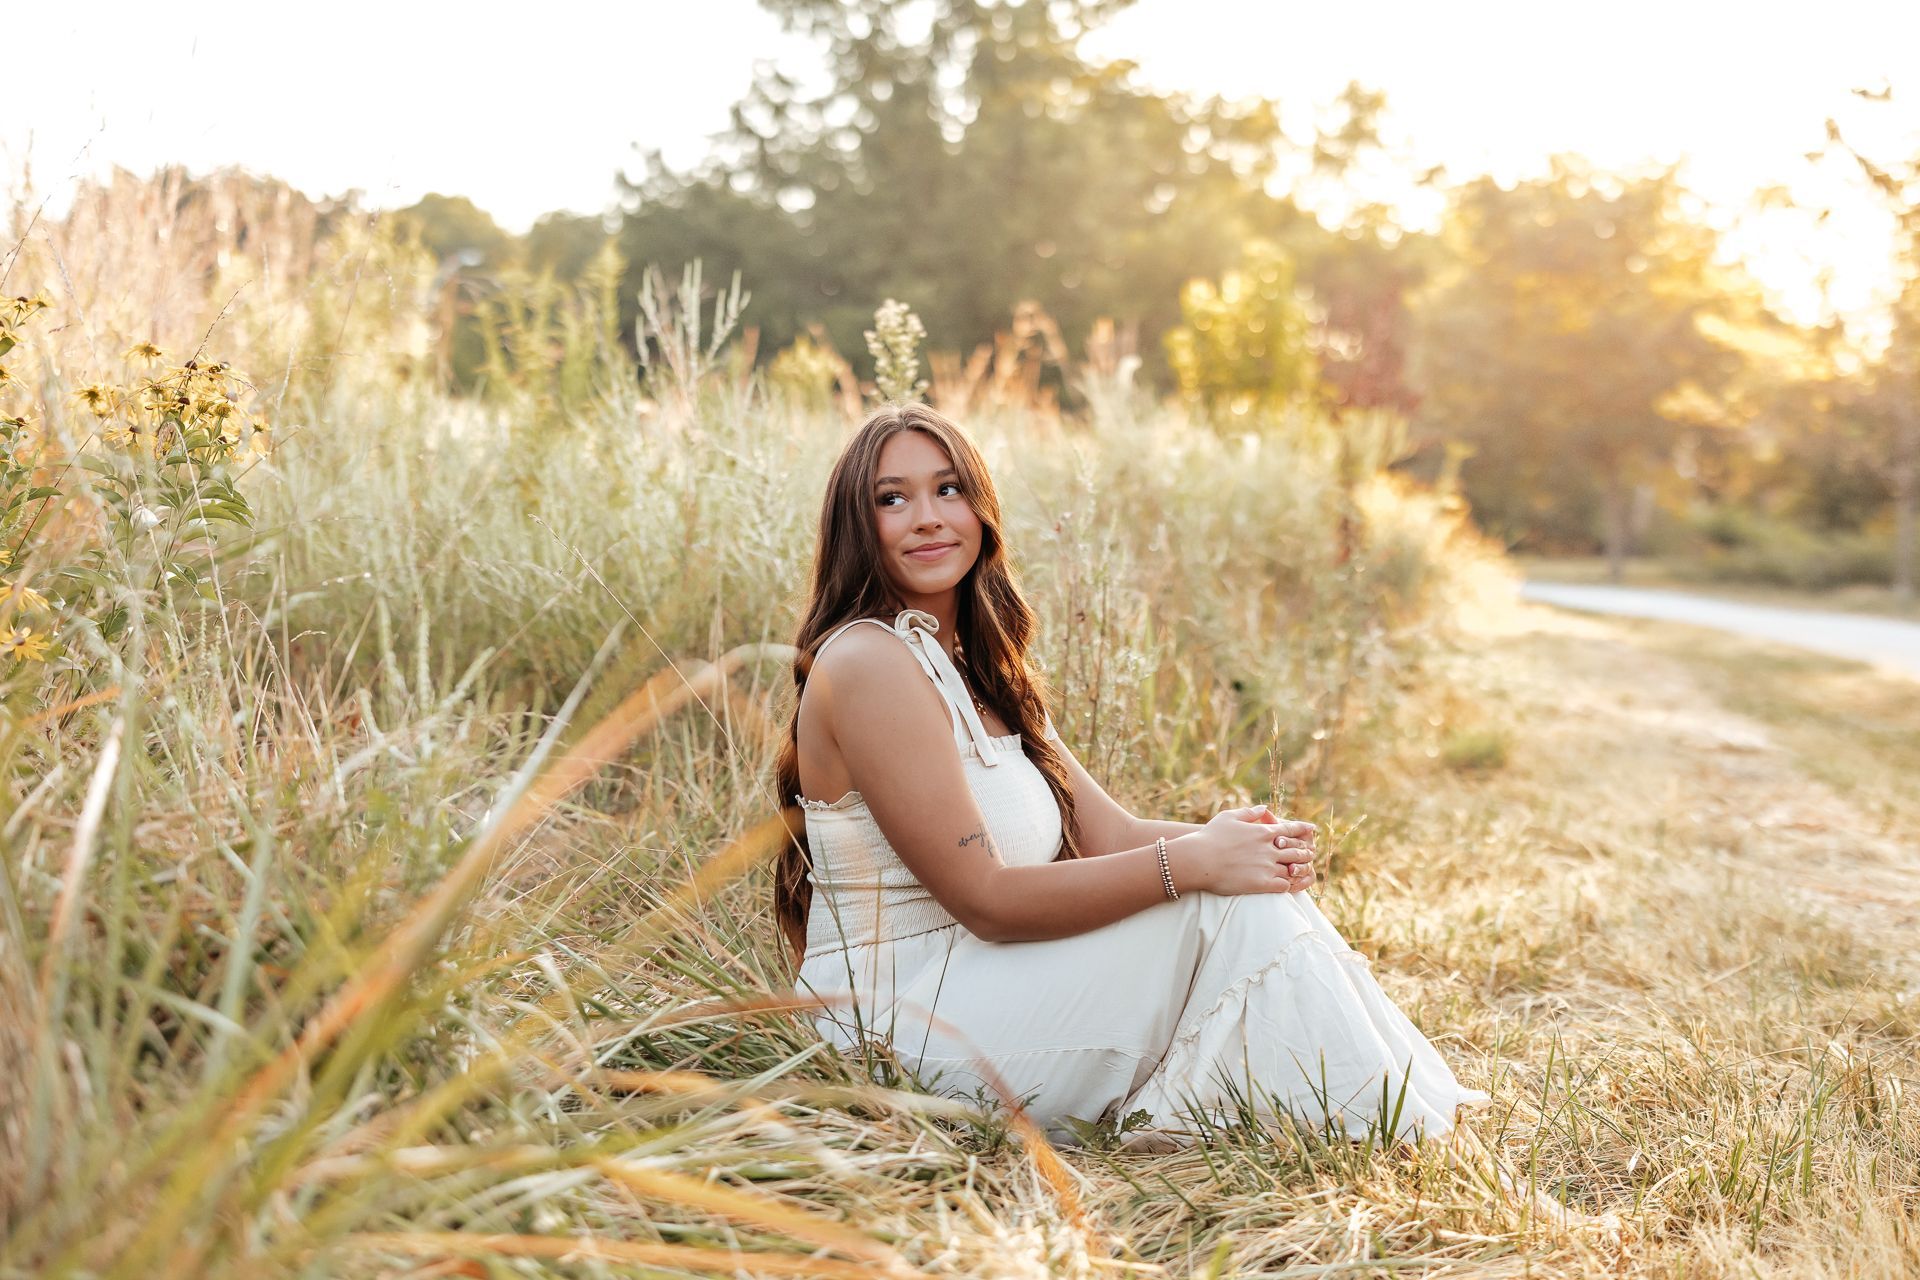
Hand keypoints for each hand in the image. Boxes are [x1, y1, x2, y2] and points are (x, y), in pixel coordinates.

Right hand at [1176, 805, 1317, 895]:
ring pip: (1293, 868)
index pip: (1291, 830)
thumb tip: (1264, 808)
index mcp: (1263, 831)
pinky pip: (1284, 885)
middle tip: (1311, 853)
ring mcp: (1267, 866)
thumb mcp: (1229, 816)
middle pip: (1297, 850)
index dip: (1303, 829)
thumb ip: (1249, 812)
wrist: (1198, 860)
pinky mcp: (1262, 884)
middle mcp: (1269, 848)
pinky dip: (1289, 885)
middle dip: (1306, 851)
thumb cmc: (1210, 837)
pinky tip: (1289, 885)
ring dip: (1299, 869)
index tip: (1312, 829)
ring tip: (1304, 871)